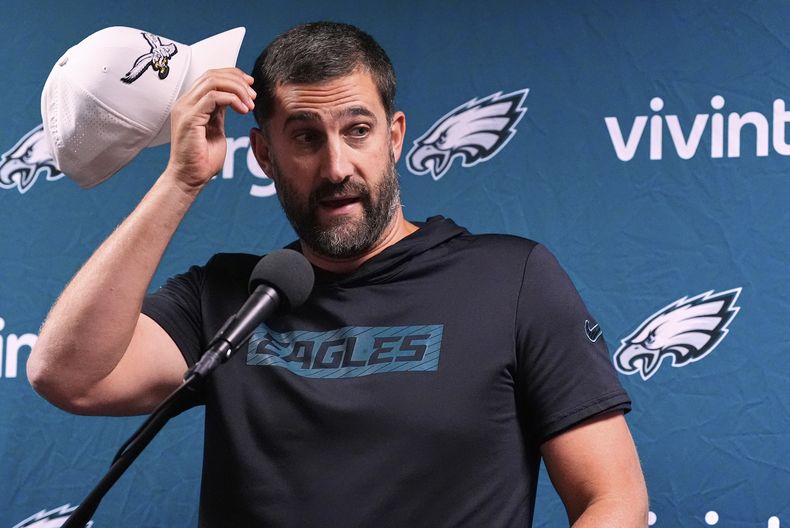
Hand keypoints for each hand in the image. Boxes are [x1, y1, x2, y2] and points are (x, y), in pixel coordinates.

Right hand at [164, 68, 255, 192]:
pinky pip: (213, 97)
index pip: (211, 77)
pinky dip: (232, 100)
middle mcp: (185, 103)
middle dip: (237, 80)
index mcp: (191, 104)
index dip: (232, 76)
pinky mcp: (189, 118)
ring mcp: (185, 109)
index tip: (250, 86)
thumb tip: (233, 99)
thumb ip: (220, 113)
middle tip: (253, 94)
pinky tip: (243, 110)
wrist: (190, 178)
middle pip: (212, 74)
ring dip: (237, 89)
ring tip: (250, 103)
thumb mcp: (216, 129)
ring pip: (213, 81)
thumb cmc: (203, 160)